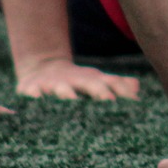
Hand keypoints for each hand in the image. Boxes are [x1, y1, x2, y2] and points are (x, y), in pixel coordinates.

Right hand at [17, 58, 141, 101]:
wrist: (41, 69)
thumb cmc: (77, 82)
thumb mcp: (96, 81)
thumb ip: (117, 85)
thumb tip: (137, 87)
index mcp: (91, 80)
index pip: (110, 83)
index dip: (121, 89)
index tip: (132, 99)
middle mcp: (74, 81)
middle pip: (88, 84)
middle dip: (98, 90)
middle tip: (108, 99)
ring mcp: (53, 85)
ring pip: (60, 89)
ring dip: (66, 93)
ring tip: (71, 98)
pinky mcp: (31, 89)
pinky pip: (31, 93)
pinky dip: (33, 95)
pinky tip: (35, 98)